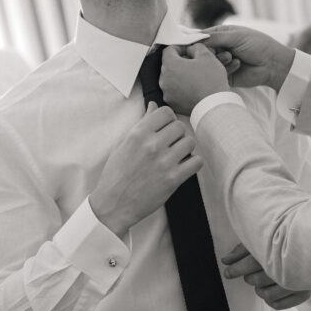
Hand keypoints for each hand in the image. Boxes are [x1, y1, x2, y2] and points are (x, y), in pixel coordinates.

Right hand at [89, 103, 201, 235]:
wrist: (114, 204)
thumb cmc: (117, 174)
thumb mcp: (124, 144)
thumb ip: (142, 123)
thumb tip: (153, 106)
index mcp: (138, 134)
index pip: (166, 112)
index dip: (168, 119)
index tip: (165, 128)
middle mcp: (152, 145)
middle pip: (180, 126)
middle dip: (177, 134)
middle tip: (171, 145)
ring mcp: (164, 162)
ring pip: (190, 142)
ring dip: (185, 148)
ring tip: (176, 156)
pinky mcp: (173, 179)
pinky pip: (196, 162)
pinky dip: (193, 163)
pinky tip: (184, 166)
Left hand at [160, 43, 228, 114]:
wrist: (215, 105)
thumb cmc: (211, 80)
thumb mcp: (206, 55)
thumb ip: (195, 47)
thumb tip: (190, 49)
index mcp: (170, 65)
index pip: (169, 50)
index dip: (179, 48)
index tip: (188, 50)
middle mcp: (164, 79)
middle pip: (169, 65)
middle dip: (180, 62)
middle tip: (193, 63)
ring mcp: (167, 93)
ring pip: (171, 79)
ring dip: (180, 76)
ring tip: (194, 77)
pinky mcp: (172, 103)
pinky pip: (174, 92)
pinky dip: (181, 88)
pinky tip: (192, 88)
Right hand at [204, 26, 294, 90]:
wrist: (273, 64)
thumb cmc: (258, 45)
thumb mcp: (236, 36)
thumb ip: (215, 37)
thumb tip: (195, 39)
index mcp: (221, 34)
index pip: (202, 37)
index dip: (197, 41)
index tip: (194, 45)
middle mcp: (220, 48)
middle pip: (203, 51)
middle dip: (210, 51)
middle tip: (223, 51)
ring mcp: (222, 62)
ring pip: (209, 63)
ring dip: (220, 59)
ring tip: (232, 57)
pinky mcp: (225, 75)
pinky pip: (217, 73)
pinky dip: (227, 68)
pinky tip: (238, 64)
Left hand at [222, 242, 310, 309]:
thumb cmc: (281, 244)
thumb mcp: (262, 242)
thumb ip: (242, 251)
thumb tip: (225, 261)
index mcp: (279, 250)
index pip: (251, 263)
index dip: (236, 269)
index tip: (227, 273)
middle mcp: (291, 268)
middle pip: (256, 281)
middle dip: (249, 278)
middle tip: (252, 273)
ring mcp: (299, 283)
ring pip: (266, 295)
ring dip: (260, 290)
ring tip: (263, 281)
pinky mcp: (304, 294)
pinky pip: (277, 305)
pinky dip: (270, 300)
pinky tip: (272, 290)